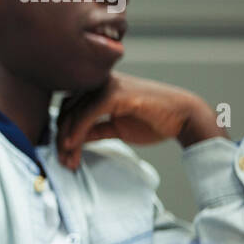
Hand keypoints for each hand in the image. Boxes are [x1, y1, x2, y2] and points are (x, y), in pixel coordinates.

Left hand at [56, 71, 227, 168]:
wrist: (183, 118)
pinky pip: (87, 113)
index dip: (61, 131)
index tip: (61, 155)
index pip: (69, 107)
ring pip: (74, 113)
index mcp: (98, 86)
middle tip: (61, 161)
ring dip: (67, 139)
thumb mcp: (115, 127)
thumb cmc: (153, 121)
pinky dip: (77, 131)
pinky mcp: (116, 92)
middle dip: (60, 138)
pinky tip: (72, 146)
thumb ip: (93, 129)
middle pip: (67, 110)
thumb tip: (71, 140)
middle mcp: (100, 81)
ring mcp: (107, 84)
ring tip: (67, 160)